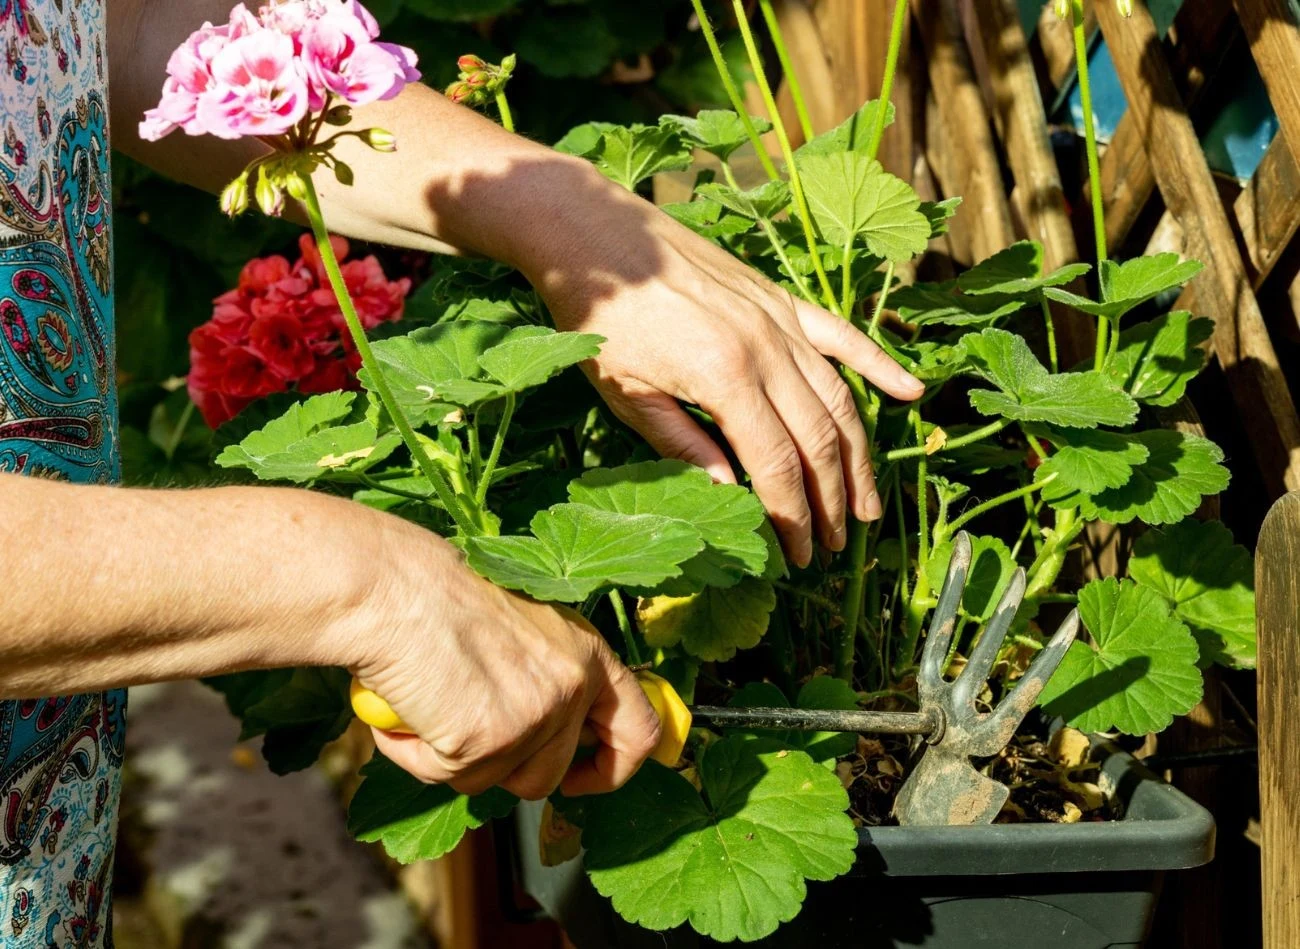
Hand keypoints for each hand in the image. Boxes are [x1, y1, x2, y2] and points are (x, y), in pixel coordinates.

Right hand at [339, 515, 660, 798]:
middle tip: (468, 744)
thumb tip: (541, 734)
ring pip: (496, 782)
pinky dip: (417, 754)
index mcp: (588, 653)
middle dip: (504, 769)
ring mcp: (534, 716)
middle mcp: (572, 685)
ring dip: (458, 761)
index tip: (581, 777)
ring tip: (428, 705)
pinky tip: (404, 711)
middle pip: (550, 774)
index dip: (615, 767)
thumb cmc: (442, 596)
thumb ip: (544, 678)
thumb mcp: (522, 631)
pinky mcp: (488, 741)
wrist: (395, 586)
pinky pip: (446, 776)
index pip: (639, 730)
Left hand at [525, 174, 924, 567]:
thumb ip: (682, 445)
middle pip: (819, 440)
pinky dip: (879, 365)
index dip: (791, 517)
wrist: (598, 234)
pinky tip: (910, 393)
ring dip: (859, 457)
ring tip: (868, 504)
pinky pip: (843, 336)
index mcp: (725, 378)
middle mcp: (767, 349)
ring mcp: (780, 320)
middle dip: (832, 500)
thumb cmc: (601, 317)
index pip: (775, 466)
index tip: (796, 555)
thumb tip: (728, 496)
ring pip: (839, 398)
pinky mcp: (781, 299)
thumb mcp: (628, 393)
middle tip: (835, 546)